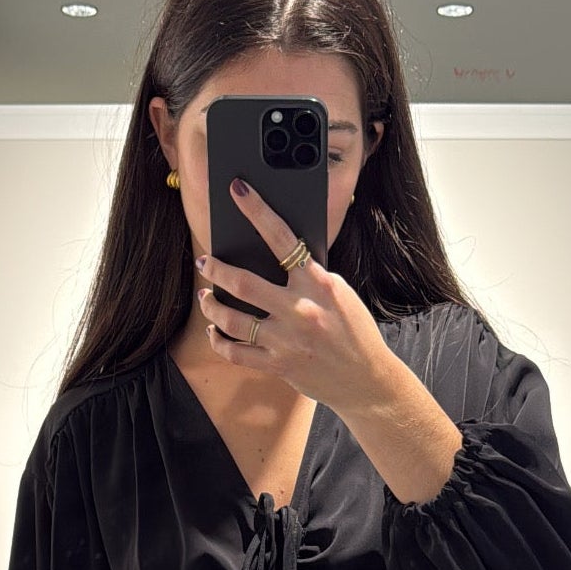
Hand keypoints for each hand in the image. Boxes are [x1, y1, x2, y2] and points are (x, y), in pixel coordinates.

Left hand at [197, 177, 393, 414]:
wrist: (366, 378)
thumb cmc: (354, 331)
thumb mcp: (339, 293)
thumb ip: (309, 276)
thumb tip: (276, 257)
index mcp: (318, 284)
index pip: (282, 238)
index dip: (257, 211)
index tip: (237, 191)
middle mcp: (299, 310)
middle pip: (243, 283)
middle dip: (216, 269)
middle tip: (204, 262)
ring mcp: (286, 340)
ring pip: (232, 319)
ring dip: (211, 306)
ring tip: (205, 297)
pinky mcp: (278, 365)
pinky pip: (236, 353)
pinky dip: (219, 341)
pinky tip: (214, 331)